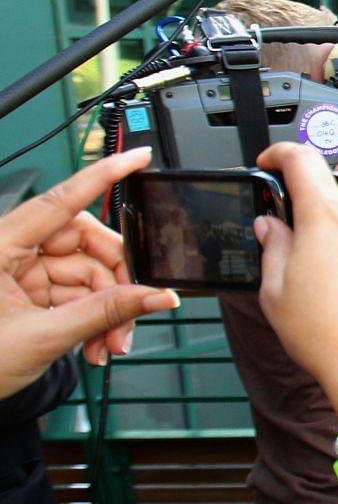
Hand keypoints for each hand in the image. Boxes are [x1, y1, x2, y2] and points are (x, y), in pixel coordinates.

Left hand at [0, 147, 178, 396]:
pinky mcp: (27, 290)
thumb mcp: (44, 338)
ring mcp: (19, 270)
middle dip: (116, 281)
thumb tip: (157, 296)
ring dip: (108, 309)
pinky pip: (75, 293)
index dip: (102, 176)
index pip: (60, 201)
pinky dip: (93, 318)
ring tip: (110, 346)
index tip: (136, 157)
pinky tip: (96, 344)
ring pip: (86, 273)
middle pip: (85, 243)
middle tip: (133, 314)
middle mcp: (9, 249)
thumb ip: (105, 313)